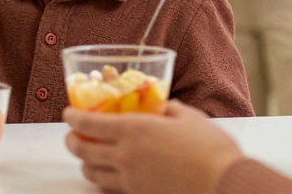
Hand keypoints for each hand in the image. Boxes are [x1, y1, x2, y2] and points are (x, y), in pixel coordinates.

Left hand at [63, 102, 245, 193]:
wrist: (224, 184)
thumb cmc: (211, 149)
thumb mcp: (189, 118)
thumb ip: (169, 110)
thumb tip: (164, 106)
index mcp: (134, 130)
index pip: (89, 122)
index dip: (73, 117)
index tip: (68, 113)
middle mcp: (126, 155)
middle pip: (83, 150)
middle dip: (72, 141)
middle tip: (72, 136)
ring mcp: (131, 180)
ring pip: (93, 174)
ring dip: (86, 163)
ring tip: (88, 157)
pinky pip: (111, 189)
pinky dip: (104, 181)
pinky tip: (111, 176)